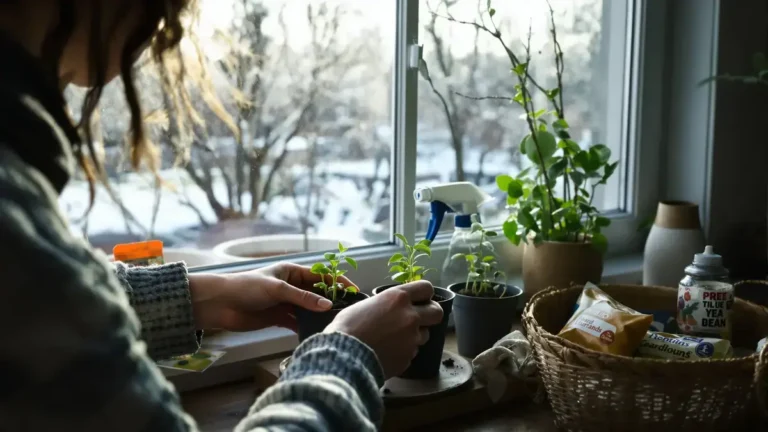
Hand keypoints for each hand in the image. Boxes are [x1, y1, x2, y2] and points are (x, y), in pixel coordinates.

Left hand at [188, 262, 354, 330]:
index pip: (320, 275)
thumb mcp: (277, 289)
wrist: (219, 304)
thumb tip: (327, 305)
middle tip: (348, 310)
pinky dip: (306, 326)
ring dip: (319, 315)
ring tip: (335, 323)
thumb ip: (302, 298)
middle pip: (317, 293)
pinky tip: (316, 332)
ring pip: (308, 309)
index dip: (337, 281)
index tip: (353, 290)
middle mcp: (291, 286)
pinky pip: (297, 322)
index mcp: (291, 272)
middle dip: (331, 300)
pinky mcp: (278, 318)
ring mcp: (285, 303)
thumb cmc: (245, 287)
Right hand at [324, 281, 442, 378]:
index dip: (425, 294)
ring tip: (395, 340)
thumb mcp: (365, 306)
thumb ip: (384, 305)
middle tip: (420, 319)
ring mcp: (412, 339)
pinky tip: (388, 353)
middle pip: (437, 312)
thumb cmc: (347, 328)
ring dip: (415, 336)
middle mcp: (410, 316)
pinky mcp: (409, 357)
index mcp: (398, 298)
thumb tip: (388, 309)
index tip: (420, 299)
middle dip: (430, 315)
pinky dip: (403, 352)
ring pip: (425, 335)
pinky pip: (412, 352)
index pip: (426, 288)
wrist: (344, 357)